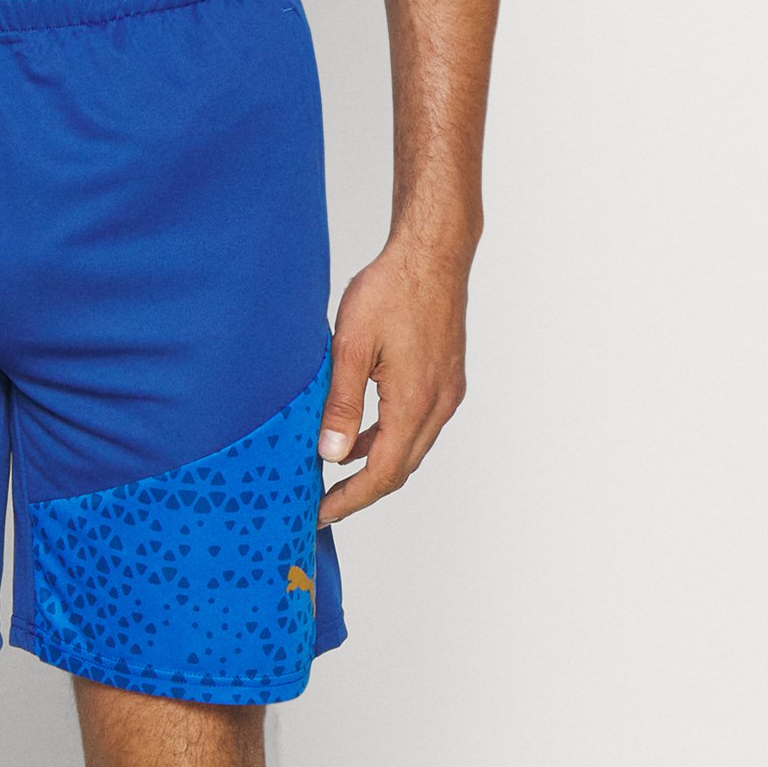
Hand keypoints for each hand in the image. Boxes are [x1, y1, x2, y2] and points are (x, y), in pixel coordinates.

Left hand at [316, 238, 469, 525]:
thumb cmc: (393, 288)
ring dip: (375, 467)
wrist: (433, 253)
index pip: (383, 473)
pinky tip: (359, 438)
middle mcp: (438, 404)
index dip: (351, 500)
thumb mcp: (350, 346)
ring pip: (410, 449)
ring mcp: (446, 393)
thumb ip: (341, 404)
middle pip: (400, 469)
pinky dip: (388, 441)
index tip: (321, 514)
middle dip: (361, 492)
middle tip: (323, 505)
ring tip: (334, 477)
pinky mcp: (446, 381)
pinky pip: (417, 426)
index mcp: (414, 401)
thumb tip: (331, 454)